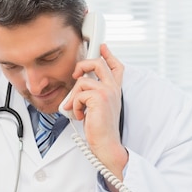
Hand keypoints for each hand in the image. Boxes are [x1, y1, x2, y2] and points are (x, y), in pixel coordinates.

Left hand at [63, 43, 128, 181]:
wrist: (106, 144)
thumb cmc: (100, 130)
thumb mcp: (97, 108)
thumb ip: (92, 95)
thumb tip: (78, 86)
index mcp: (114, 90)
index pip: (116, 66)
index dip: (109, 54)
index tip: (102, 47)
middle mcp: (113, 89)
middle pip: (98, 63)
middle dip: (83, 65)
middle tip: (76, 75)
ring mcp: (107, 92)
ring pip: (83, 80)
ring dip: (75, 96)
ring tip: (78, 109)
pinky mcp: (99, 98)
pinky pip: (79, 94)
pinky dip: (75, 105)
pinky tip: (81, 115)